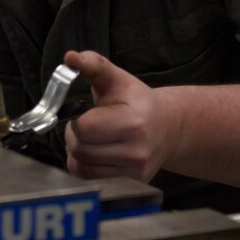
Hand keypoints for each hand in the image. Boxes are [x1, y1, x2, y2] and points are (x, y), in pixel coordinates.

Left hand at [62, 50, 179, 182]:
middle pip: (81, 149)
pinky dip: (83, 165)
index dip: (77, 119)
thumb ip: (93, 64)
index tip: (84, 112)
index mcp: (134, 121)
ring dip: (77, 151)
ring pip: (82, 165)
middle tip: (86, 124)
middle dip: (74, 135)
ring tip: (91, 137)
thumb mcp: (116, 78)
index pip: (85, 128)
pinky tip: (94, 151)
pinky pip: (89, 178)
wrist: (168, 126)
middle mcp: (137, 150)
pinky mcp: (131, 181)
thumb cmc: (137, 101)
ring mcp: (135, 169)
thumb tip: (70, 57)